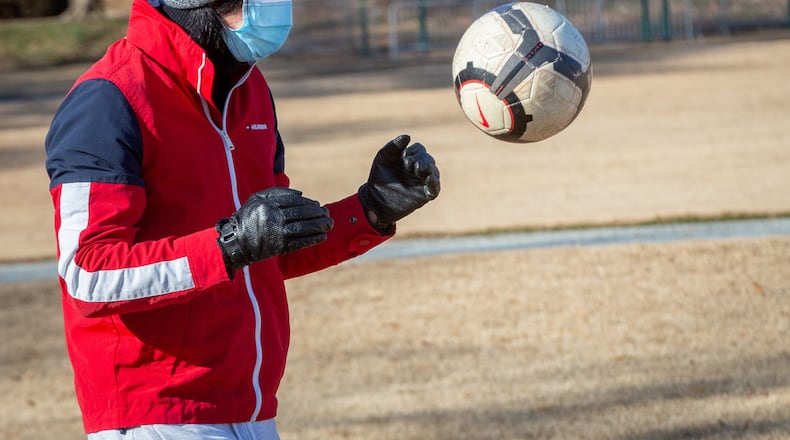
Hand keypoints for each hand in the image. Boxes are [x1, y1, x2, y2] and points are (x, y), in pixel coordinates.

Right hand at [216, 187, 333, 275]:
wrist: (236, 242)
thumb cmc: (248, 218)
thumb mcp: (257, 199)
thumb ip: (277, 193)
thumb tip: (302, 194)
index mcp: (267, 204)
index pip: (294, 202)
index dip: (308, 203)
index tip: (318, 205)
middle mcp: (272, 217)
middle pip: (301, 214)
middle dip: (317, 214)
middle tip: (328, 214)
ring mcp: (276, 232)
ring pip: (303, 227)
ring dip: (319, 226)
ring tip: (329, 224)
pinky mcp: (278, 246)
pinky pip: (299, 242)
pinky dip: (312, 239)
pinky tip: (322, 236)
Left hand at [358, 134, 439, 232]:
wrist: (375, 201)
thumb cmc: (378, 179)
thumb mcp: (382, 159)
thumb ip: (392, 146)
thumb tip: (407, 136)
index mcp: (409, 159)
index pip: (420, 149)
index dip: (414, 152)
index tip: (404, 159)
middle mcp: (417, 170)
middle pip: (428, 159)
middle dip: (421, 160)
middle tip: (410, 165)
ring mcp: (422, 182)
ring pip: (434, 171)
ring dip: (428, 168)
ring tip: (418, 170)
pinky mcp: (424, 195)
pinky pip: (435, 189)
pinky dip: (434, 184)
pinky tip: (429, 180)